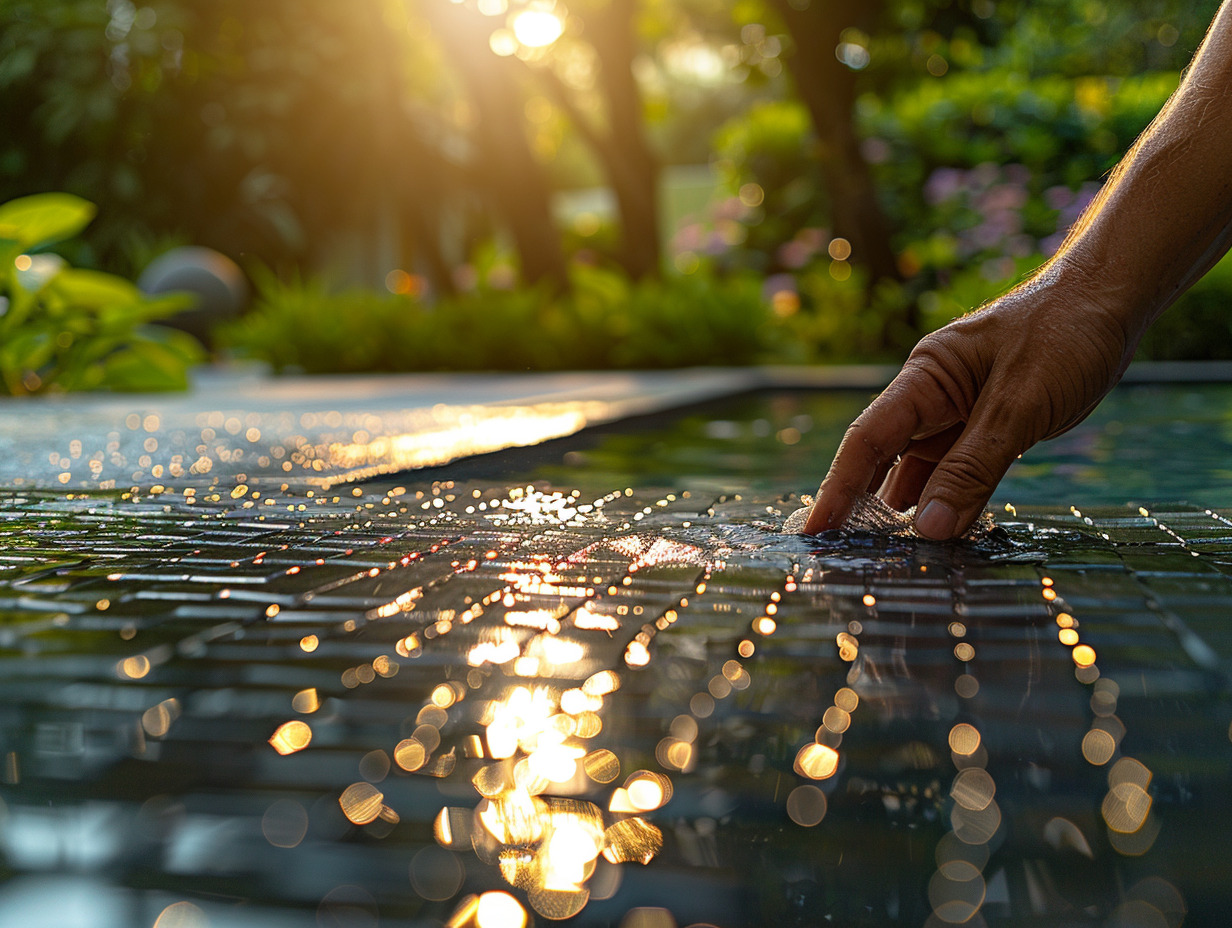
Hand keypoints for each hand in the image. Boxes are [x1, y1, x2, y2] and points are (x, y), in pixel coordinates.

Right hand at [803, 272, 1134, 538]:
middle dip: (862, 508)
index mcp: (925, 378)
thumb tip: (929, 529)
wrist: (1114, 297)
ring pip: (921, 473)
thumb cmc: (1066, 331)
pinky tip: (944, 536)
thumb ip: (974, 468)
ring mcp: (958, 415)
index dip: (837, 488)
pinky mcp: (987, 429)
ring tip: (892, 560)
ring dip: (909, 514)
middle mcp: (931, 398)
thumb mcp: (1021, 404)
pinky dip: (950, 505)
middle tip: (846, 559)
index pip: (867, 439)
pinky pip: (957, 475)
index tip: (815, 531)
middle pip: (884, 461)